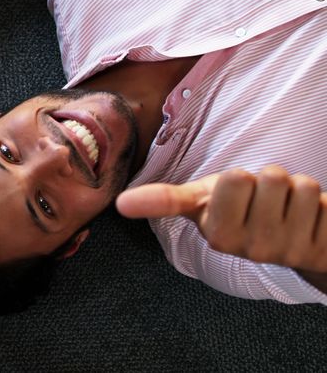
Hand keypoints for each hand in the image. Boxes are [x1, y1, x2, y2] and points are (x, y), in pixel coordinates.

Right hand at [117, 166, 326, 272]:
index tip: (235, 196)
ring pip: (299, 185)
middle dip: (270, 180)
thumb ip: (163, 200)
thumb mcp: (202, 204)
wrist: (293, 243)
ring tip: (287, 208)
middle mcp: (252, 247)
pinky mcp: (320, 247)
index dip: (239, 178)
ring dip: (297, 190)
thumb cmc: (241, 213)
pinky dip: (320, 203)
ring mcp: (289, 249)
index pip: (236, 178)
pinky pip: (324, 200)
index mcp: (218, 234)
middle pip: (269, 176)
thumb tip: (119, 203)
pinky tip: (310, 219)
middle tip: (264, 200)